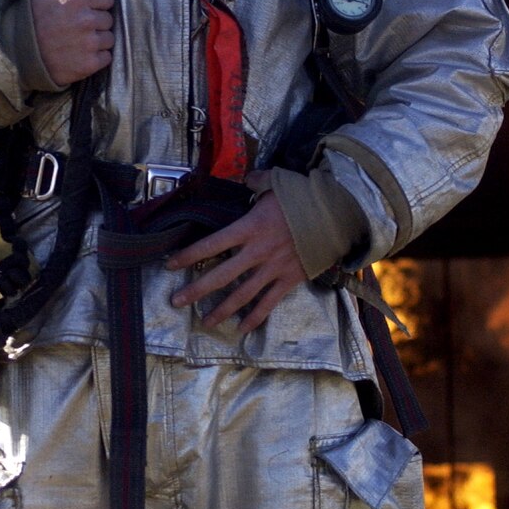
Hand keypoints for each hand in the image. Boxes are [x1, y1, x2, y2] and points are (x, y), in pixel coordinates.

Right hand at [30, 0, 113, 85]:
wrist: (15, 49)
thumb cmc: (32, 14)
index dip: (96, 3)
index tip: (83, 9)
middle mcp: (85, 20)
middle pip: (108, 19)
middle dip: (96, 22)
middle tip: (77, 26)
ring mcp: (87, 44)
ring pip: (109, 39)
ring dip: (97, 40)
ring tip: (78, 40)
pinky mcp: (87, 64)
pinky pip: (106, 57)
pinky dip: (96, 57)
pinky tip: (79, 54)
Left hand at [166, 171, 306, 333]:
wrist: (338, 213)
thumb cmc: (304, 196)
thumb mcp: (277, 182)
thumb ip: (257, 182)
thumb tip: (246, 178)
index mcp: (250, 227)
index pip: (212, 244)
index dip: (189, 255)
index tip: (170, 265)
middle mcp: (258, 251)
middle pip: (221, 275)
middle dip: (197, 290)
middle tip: (176, 302)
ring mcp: (274, 268)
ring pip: (243, 294)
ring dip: (222, 310)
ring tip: (205, 322)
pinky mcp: (290, 279)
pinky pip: (270, 302)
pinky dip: (256, 317)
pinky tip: (242, 329)